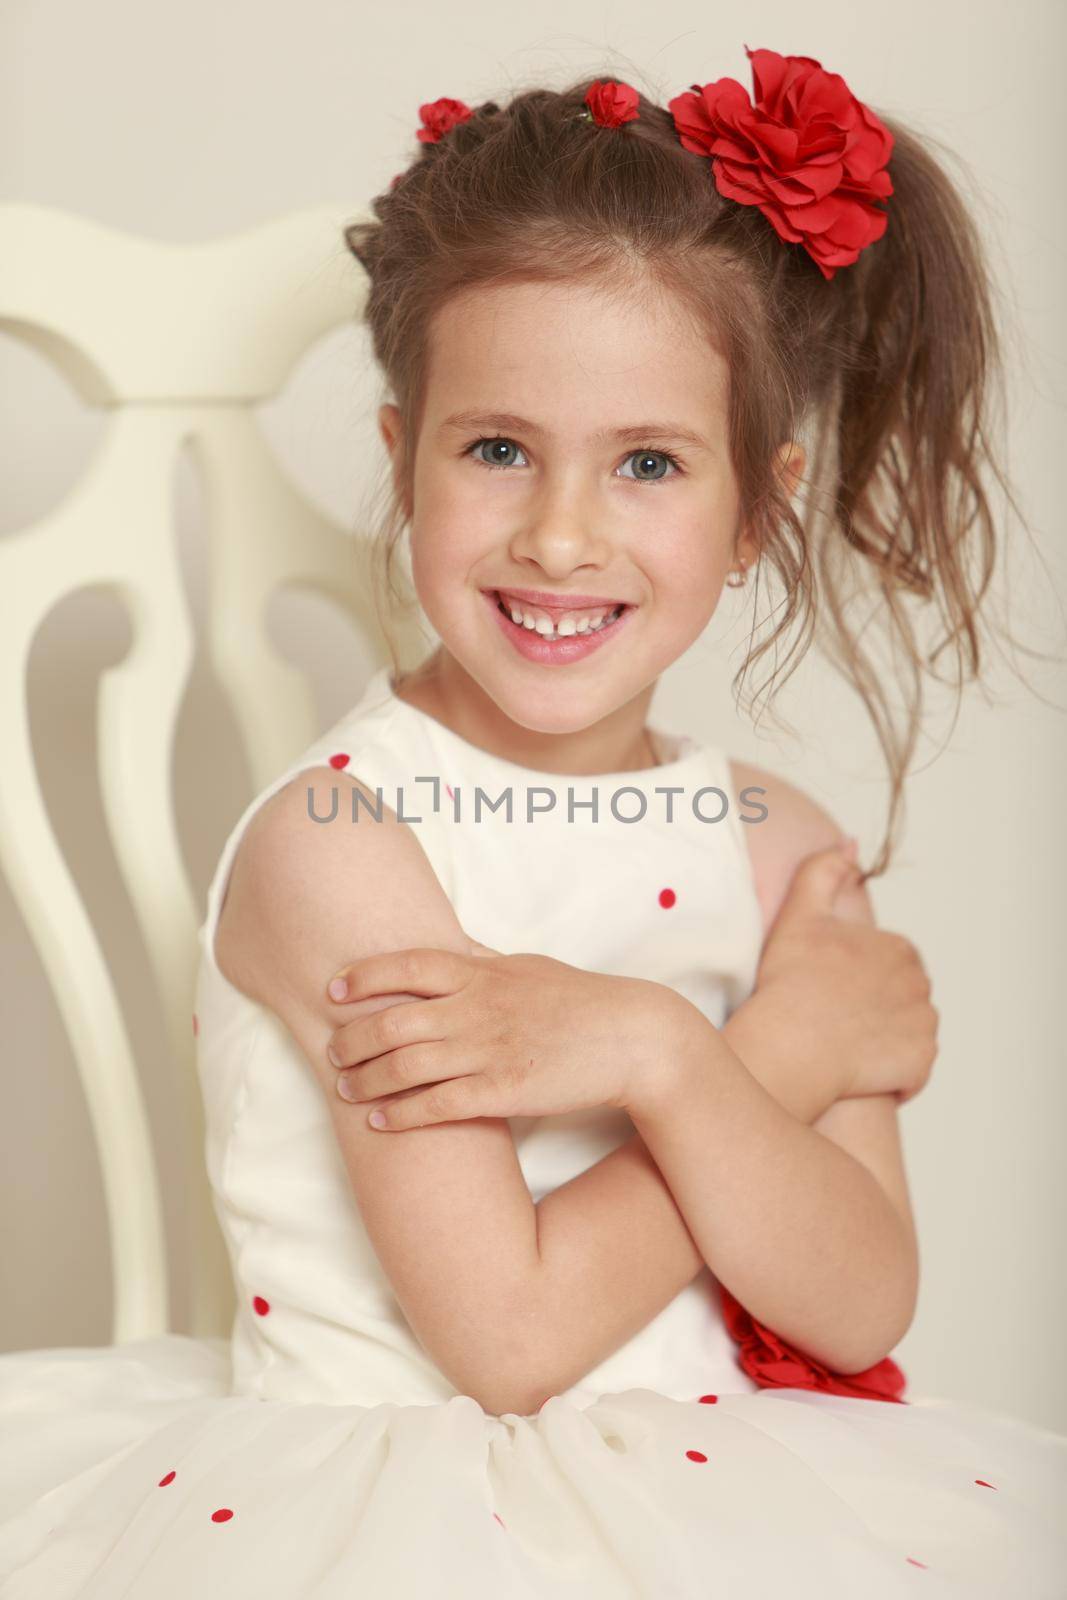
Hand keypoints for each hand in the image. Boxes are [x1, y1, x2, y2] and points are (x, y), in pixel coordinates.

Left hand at [323, 941, 686, 1129]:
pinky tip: (379, 1120)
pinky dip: (400, 1113)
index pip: (408, 966)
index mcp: (482, 973)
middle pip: (393, 1019)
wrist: (631, 1038)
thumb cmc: (579, 999)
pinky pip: (437, 1104)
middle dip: (352, 1038)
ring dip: (366, 1079)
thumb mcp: (526, 965)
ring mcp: (488, 1050)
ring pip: (406, 1065)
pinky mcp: (504, 1091)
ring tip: (345, 1089)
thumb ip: (482, 959)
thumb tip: (452, 941)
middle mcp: (478, 1008)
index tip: (334, 990)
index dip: (363, 976)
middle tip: (332, 1051)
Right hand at [744, 845, 938, 1106]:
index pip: (886, 963)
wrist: (789, 1042)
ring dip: (881, 1039)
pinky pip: (910, 1070)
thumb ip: (824, 871)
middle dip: (871, 1006)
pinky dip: (889, 1072)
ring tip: (840, 1043)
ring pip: (904, 1033)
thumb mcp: (801, 913)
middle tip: (830, 1016)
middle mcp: (921, 985)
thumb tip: (851, 844)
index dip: (854, 976)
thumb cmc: (789, 980)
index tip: (825, 987)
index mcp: (900, 949)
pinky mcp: (920, 1064)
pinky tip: (855, 1070)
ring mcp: (923, 1027)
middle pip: (898, 998)